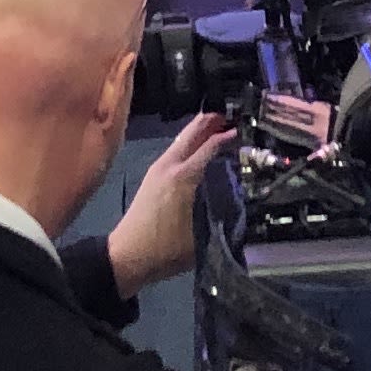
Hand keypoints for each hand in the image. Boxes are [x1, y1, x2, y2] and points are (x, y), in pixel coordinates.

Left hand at [108, 111, 235, 297]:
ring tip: (216, 127)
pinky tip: (197, 150)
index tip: (242, 131)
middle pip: (191, 134)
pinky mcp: (152, 177)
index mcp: (183, 177)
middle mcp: (169, 166)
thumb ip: (222, 214)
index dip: (227, 137)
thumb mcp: (202, 234)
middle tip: (228, 115)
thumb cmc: (166, 248)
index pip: (209, 146)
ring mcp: (158, 169)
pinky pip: (175, 150)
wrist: (128, 255)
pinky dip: (189, 143)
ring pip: (181, 140)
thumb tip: (240, 200)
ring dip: (198, 131)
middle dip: (209, 122)